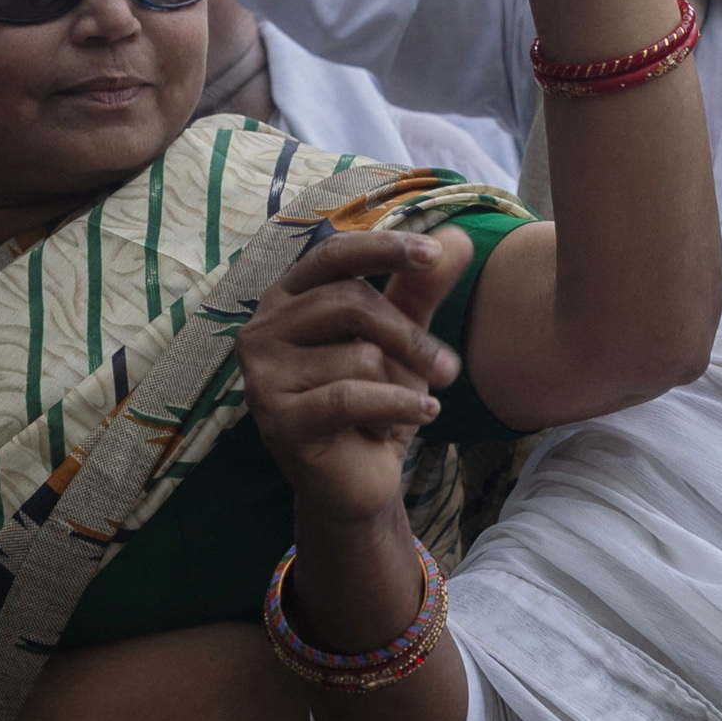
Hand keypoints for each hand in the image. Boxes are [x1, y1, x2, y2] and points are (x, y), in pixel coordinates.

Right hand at [240, 228, 473, 527]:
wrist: (355, 483)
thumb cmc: (374, 405)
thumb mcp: (402, 343)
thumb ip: (421, 291)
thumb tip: (458, 237)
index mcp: (287, 299)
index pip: (332, 256)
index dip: (382, 248)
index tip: (432, 253)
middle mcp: (263, 330)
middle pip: (350, 303)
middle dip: (409, 335)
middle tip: (446, 367)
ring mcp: (263, 377)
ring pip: (357, 355)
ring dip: (396, 384)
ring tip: (395, 408)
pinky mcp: (278, 420)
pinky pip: (352, 397)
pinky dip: (398, 406)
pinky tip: (423, 415)